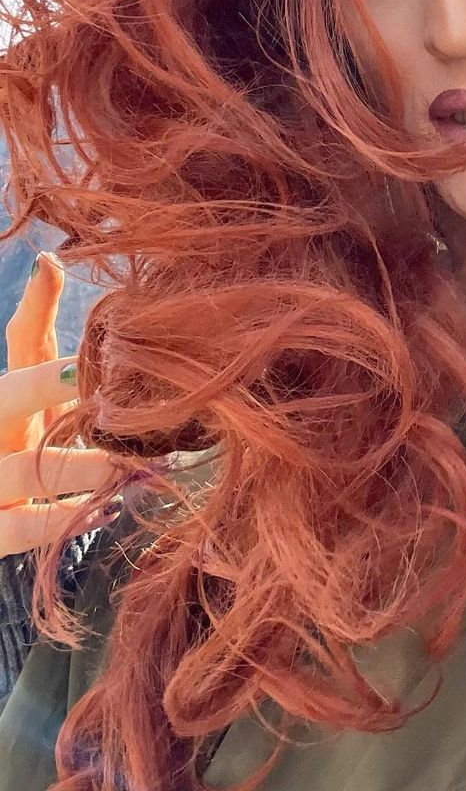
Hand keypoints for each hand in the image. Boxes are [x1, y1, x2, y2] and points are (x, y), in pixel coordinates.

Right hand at [0, 252, 123, 556]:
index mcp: (0, 394)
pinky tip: (105, 510)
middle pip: (6, 400)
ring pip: (24, 471)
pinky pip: (21, 530)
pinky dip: (64, 521)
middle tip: (106, 395)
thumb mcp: (20, 380)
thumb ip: (33, 326)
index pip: (18, 347)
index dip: (39, 333)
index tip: (71, 322)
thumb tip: (50, 260)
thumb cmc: (13, 433)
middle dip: (50, 391)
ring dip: (82, 468)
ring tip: (129, 466)